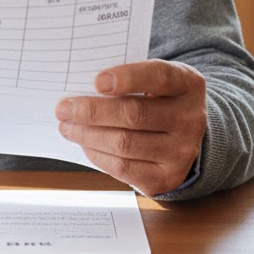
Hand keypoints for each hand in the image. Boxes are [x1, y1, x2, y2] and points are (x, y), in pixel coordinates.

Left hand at [54, 59, 206, 196]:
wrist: (183, 131)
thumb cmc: (155, 95)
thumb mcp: (151, 77)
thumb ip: (125, 76)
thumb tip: (80, 85)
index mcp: (187, 84)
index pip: (159, 77)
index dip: (127, 77)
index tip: (97, 81)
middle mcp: (190, 118)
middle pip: (134, 114)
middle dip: (92, 111)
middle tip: (63, 108)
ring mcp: (181, 152)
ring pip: (125, 144)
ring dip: (88, 135)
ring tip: (66, 126)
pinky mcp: (167, 177)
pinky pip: (124, 168)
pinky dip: (97, 155)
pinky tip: (84, 143)